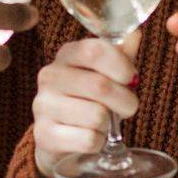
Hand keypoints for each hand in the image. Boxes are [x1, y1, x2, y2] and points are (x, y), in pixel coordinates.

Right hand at [30, 35, 140, 177]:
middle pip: (100, 86)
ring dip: (110, 125)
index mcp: (66, 55)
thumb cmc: (89, 99)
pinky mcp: (44, 135)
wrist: (60, 138)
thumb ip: (120, 54)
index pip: (95, 50)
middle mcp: (49, 76)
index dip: (121, 65)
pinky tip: (91, 138)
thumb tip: (134, 34)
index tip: (132, 78)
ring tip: (103, 123)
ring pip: (97, 116)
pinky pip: (88, 140)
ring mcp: (43, 105)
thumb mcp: (106, 74)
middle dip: (125, 101)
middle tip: (127, 107)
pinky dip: (99, 143)